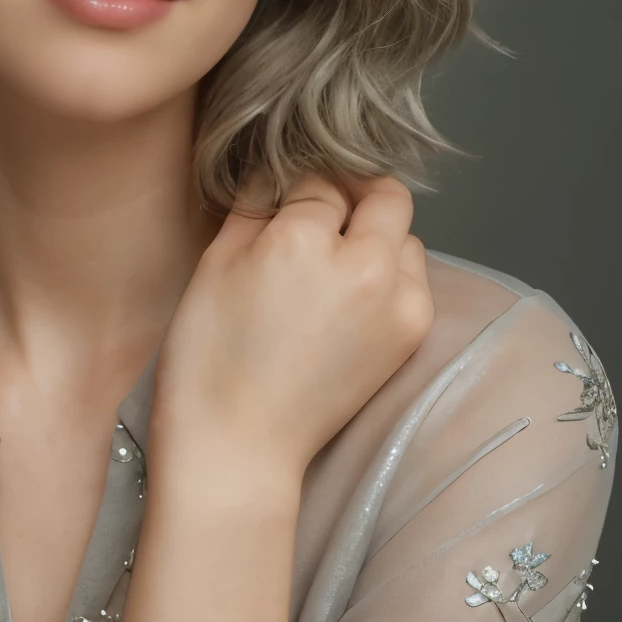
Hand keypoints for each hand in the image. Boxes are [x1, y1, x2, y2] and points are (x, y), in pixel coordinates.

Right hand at [149, 172, 432, 485]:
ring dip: (375, 236)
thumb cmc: (210, 358)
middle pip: (384, 194)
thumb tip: (279, 174)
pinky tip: (343, 299)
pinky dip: (387, 275)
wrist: (237, 447)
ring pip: (405, 236)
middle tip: (313, 214)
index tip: (279, 196)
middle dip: (352, 193)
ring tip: (328, 264)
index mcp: (306, 240)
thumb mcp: (216, 262)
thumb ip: (256, 204)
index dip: (295, 183)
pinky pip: (411, 280)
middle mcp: (366, 266)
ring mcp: (400, 304)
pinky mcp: (410, 337)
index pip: (318, 179)